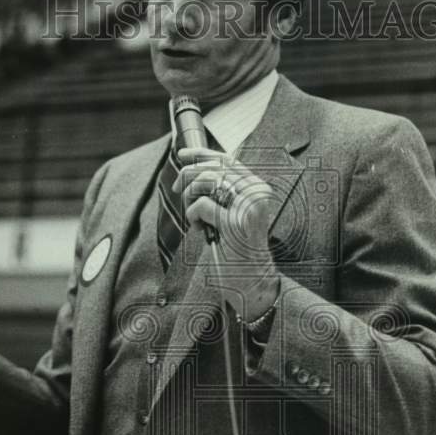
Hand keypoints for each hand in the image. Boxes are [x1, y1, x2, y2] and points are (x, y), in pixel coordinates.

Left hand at [174, 147, 279, 318]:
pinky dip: (192, 214)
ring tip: (192, 213)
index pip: (228, 160)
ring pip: (208, 181)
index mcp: (257, 189)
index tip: (183, 154)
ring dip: (190, 196)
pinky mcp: (235, 223)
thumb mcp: (233, 214)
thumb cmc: (240, 250)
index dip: (202, 153)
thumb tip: (195, 170)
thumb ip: (222, 193)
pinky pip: (202, 205)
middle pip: (215, 167)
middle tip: (177, 189)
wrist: (254, 281)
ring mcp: (247, 207)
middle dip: (189, 175)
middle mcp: (256, 194)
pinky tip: (198, 228)